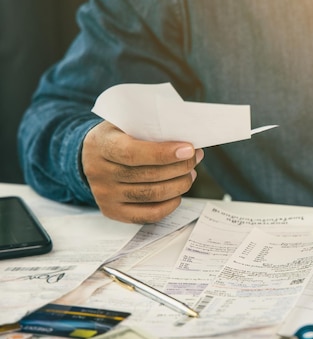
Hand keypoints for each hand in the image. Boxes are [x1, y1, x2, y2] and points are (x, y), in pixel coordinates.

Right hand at [82, 121, 203, 222]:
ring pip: (152, 195)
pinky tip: (178, 193)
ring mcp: (105, 195)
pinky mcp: (113, 211)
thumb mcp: (126, 124)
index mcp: (101, 145)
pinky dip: (170, 205)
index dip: (163, 153)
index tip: (188, 150)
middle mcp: (99, 172)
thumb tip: (187, 144)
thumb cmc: (118, 137)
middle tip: (195, 158)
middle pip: (148, 175)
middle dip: (180, 167)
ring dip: (179, 185)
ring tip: (190, 174)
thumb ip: (151, 131)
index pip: (133, 153)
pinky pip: (149, 214)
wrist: (92, 156)